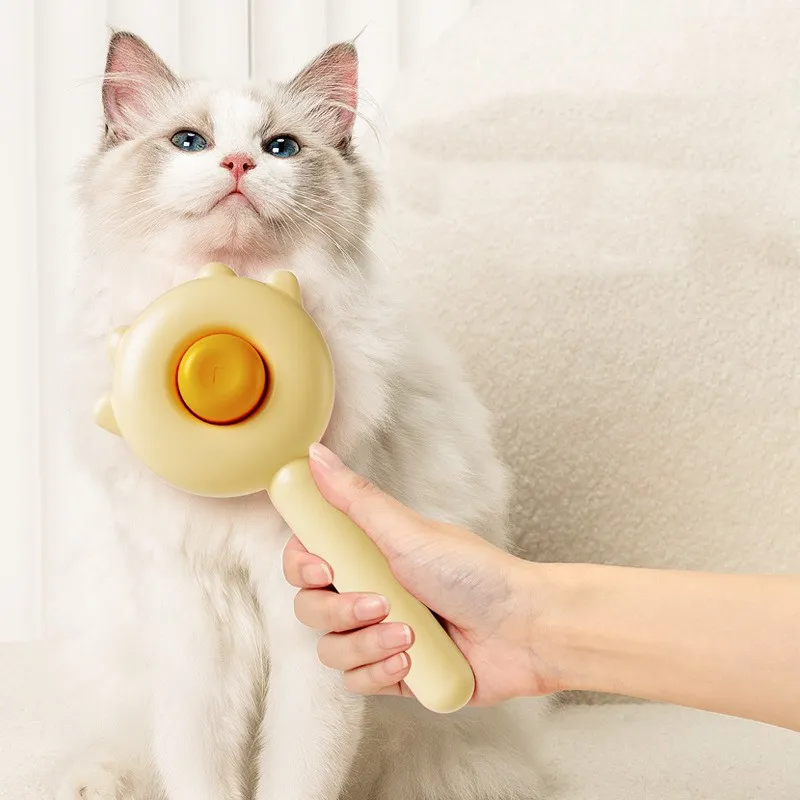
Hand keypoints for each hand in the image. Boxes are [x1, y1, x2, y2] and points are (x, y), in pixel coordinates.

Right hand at [282, 444, 552, 705]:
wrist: (523, 630)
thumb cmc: (474, 573)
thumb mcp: (407, 531)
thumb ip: (354, 498)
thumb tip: (315, 454)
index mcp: (368, 553)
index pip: (306, 559)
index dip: (303, 568)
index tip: (326, 570)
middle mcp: (368, 591)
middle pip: (310, 607)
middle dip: (340, 611)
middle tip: (381, 603)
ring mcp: (379, 634)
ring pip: (331, 649)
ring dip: (366, 644)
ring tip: (408, 636)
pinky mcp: (393, 672)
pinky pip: (356, 681)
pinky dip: (380, 672)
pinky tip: (412, 660)